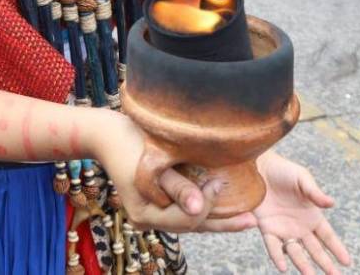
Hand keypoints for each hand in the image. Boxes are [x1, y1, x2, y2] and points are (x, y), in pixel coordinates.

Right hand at [94, 111, 233, 233]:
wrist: (108, 133)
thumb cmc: (129, 141)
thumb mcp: (153, 162)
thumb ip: (178, 186)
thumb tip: (200, 207)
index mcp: (145, 213)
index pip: (187, 219)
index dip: (207, 204)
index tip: (218, 182)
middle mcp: (148, 221)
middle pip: (192, 226)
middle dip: (222, 222)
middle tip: (252, 220)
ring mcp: (152, 215)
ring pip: (190, 222)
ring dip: (216, 218)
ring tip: (245, 217)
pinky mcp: (157, 205)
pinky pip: (183, 213)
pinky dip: (203, 210)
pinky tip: (222, 207)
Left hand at [250, 152, 351, 273]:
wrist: (259, 167)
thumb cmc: (284, 171)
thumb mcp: (303, 179)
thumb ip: (315, 193)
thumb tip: (331, 203)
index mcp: (312, 216)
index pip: (328, 237)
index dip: (337, 249)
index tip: (347, 262)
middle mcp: (300, 227)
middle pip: (315, 250)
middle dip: (325, 264)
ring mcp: (284, 229)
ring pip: (296, 252)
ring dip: (303, 265)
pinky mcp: (267, 228)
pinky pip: (273, 246)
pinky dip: (278, 257)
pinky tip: (283, 267)